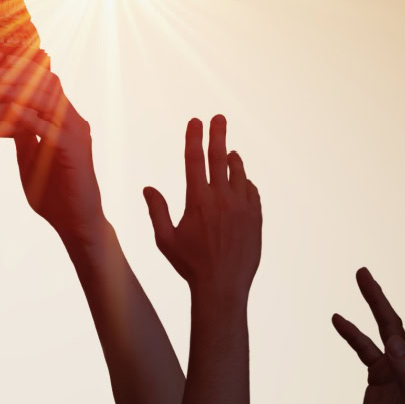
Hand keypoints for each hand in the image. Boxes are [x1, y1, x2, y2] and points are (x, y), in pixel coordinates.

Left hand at [4, 58, 105, 242]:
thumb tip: (4, 114)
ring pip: (47, 97)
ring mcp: (76, 132)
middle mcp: (73, 119)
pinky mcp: (74, 149)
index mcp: (63, 119)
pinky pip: (48, 125)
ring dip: (19, 87)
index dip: (17, 70)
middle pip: (46, 80)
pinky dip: (25, 116)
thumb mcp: (31, 156)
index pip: (42, 82)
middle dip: (17, 69)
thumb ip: (23, 134)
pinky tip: (4, 112)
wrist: (77, 223)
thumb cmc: (55, 193)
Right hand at [143, 115, 261, 301]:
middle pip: (220, 158)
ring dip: (233, 160)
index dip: (194, 138)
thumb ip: (157, 210)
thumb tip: (148, 188)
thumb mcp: (165, 239)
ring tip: (230, 152)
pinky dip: (246, 183)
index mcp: (198, 200)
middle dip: (218, 134)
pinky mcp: (255, 218)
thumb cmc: (190, 264)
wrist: (223, 286)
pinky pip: (252, 192)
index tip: (195, 121)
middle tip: (219, 117)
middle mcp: (222, 199)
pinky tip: (242, 182)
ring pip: (239, 174)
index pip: (195, 160)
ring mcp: (242, 207)